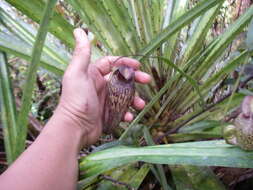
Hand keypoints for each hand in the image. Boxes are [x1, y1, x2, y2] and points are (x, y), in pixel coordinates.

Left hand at [56, 28, 150, 146]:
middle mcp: (99, 86)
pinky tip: (129, 116)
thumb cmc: (75, 100)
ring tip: (140, 104)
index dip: (125, 62)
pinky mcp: (107, 114)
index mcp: (93, 74)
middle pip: (121, 79)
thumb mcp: (77, 74)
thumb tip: (79, 30)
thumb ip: (81, 53)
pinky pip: (121, 111)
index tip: (137, 65)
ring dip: (134, 98)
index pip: (111, 63)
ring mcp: (104, 100)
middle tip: (147, 80)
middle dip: (135, 79)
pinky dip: (127, 113)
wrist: (74, 128)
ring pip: (124, 96)